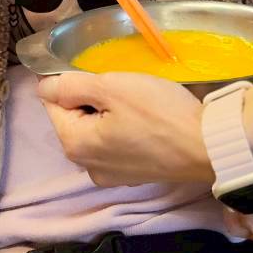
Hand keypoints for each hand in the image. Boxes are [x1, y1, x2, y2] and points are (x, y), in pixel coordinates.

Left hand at [38, 71, 210, 185]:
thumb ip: (71, 85)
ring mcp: (111, 175)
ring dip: (109, 114)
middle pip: (75, 119)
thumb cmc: (159, 113)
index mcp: (74, 145)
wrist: (207, 146)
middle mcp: (86, 166)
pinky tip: (147, 122)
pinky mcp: (133, 177)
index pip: (52, 103)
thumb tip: (45, 86)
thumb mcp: (112, 87)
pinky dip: (125, 130)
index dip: (72, 83)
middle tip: (122, 88)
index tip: (101, 76)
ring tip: (137, 103)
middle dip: (92, 100)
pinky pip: (116, 145)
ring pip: (97, 132)